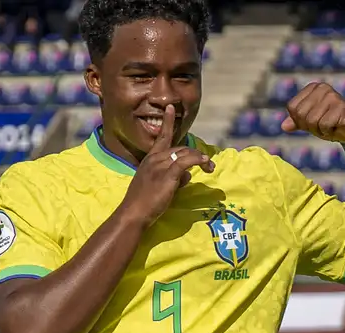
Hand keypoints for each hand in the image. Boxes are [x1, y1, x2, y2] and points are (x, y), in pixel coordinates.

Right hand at [121, 104, 215, 226]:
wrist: (134, 212)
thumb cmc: (143, 202)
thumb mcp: (156, 185)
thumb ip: (171, 176)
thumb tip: (187, 175)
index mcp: (150, 159)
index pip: (161, 137)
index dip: (167, 122)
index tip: (171, 107)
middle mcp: (155, 158)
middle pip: (180, 148)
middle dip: (195, 154)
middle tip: (209, 164)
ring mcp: (160, 165)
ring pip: (185, 154)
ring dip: (200, 159)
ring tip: (210, 167)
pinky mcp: (168, 174)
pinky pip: (187, 162)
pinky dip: (198, 160)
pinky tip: (206, 162)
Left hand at [281, 82, 344, 143]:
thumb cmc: (330, 124)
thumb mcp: (310, 122)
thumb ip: (297, 121)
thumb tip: (283, 126)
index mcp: (313, 88)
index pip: (292, 108)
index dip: (299, 120)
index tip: (313, 121)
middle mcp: (323, 88)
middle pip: (301, 114)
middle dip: (310, 126)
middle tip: (322, 125)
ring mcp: (333, 96)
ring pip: (312, 120)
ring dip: (319, 130)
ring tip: (330, 126)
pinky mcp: (342, 107)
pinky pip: (324, 125)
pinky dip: (328, 132)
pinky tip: (337, 127)